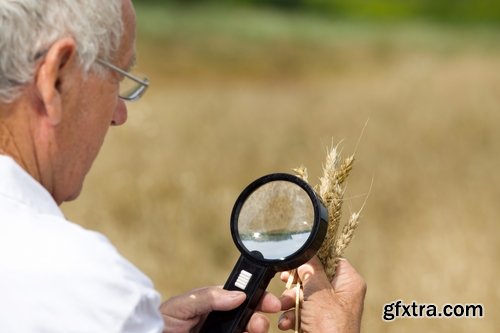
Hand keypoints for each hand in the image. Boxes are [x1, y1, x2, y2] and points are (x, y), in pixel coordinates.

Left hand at [160, 286, 281, 332]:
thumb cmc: (162, 322)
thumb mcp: (183, 305)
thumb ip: (209, 297)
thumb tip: (238, 295)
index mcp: (214, 302)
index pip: (242, 297)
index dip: (258, 298)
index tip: (271, 303)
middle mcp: (221, 319)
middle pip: (248, 318)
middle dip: (260, 319)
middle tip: (261, 325)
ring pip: (246, 332)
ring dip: (256, 331)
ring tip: (256, 332)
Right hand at [279, 257, 365, 332]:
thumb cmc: (331, 330)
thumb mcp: (319, 294)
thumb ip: (311, 271)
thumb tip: (307, 255)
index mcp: (349, 282)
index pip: (331, 258)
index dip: (313, 259)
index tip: (297, 260)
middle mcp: (341, 293)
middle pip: (315, 276)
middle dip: (296, 283)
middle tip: (286, 281)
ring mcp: (330, 308)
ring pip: (306, 294)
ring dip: (291, 301)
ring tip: (284, 306)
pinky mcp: (320, 321)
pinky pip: (303, 310)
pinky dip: (293, 315)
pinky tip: (287, 321)